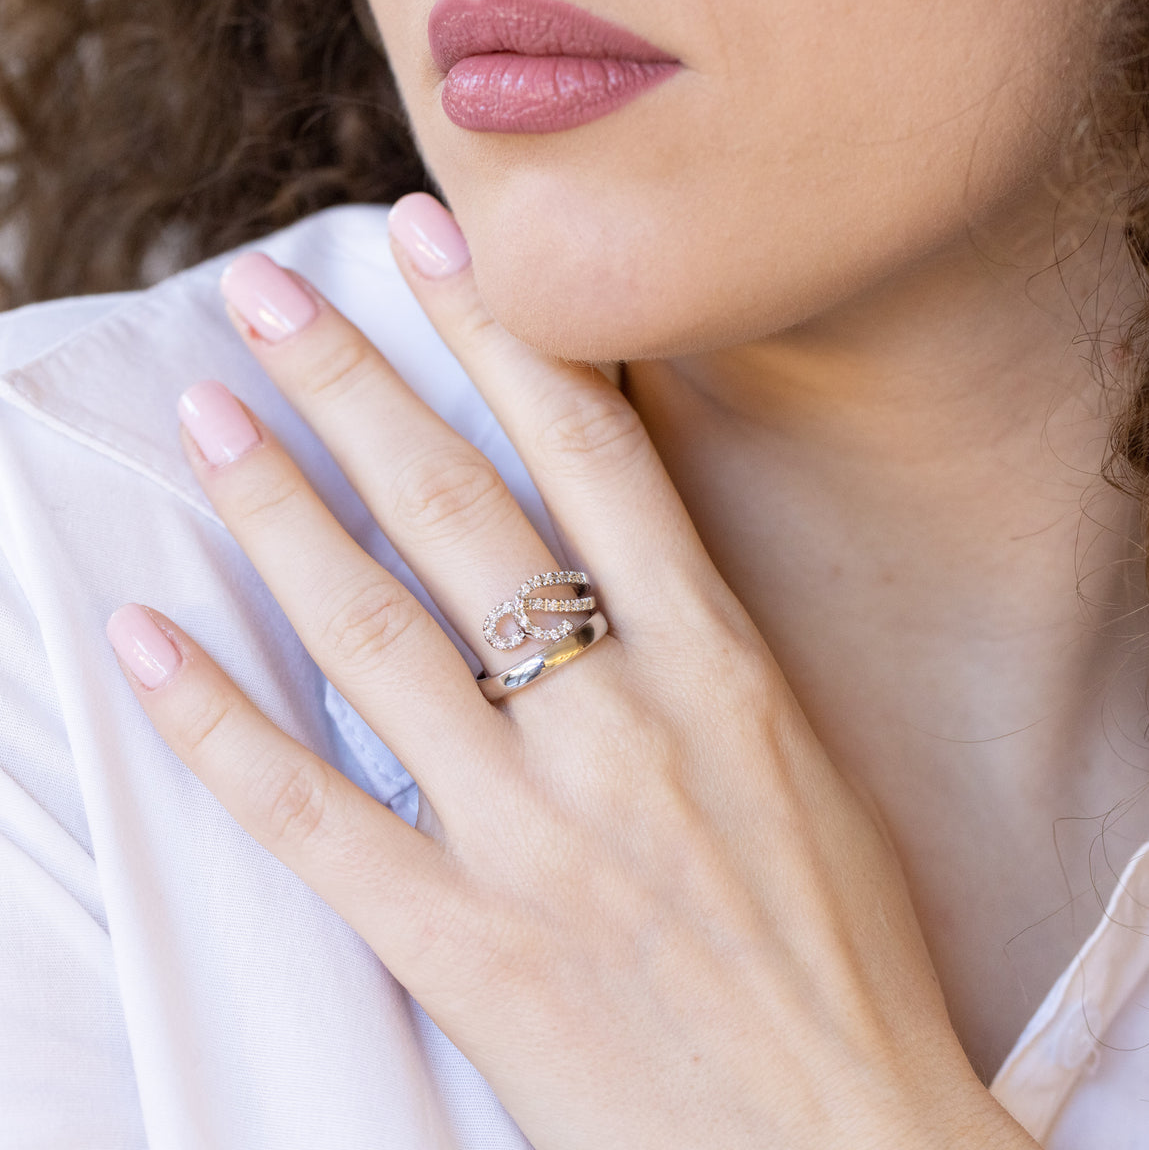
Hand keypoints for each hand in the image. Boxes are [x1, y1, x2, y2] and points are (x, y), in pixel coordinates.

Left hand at [106, 195, 1035, 1149]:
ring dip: (277, 515)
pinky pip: (313, 815)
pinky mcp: (468, 946)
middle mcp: (622, 729)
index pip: (596, 453)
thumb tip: (622, 547)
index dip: (507, 333)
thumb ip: (704, 647)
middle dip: (358, 388)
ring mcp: (535, 838)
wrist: (846, 1141)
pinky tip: (147, 640)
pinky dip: (218, 723)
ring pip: (373, 636)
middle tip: (273, 299)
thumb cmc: (844, 950)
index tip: (436, 243)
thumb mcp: (802, 757)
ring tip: (210, 421)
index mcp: (722, 672)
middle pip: (464, 514)